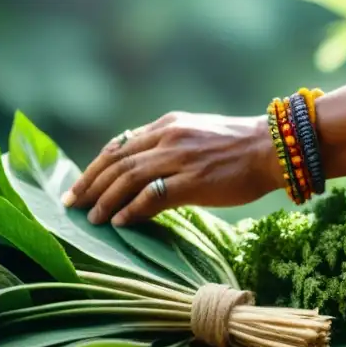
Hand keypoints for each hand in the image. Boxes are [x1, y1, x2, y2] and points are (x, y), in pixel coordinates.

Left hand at [61, 112, 280, 225]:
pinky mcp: (194, 180)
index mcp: (167, 125)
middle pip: (116, 161)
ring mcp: (180, 158)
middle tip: (72, 204)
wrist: (274, 148)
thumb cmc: (239, 146)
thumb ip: (168, 145)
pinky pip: (153, 196)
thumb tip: (142, 167)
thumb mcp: (196, 133)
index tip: (80, 185)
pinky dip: (132, 209)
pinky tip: (120, 222)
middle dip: (90, 184)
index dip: (96, 167)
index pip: (119, 146)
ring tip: (92, 218)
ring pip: (129, 178)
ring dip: (106, 199)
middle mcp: (168, 137)